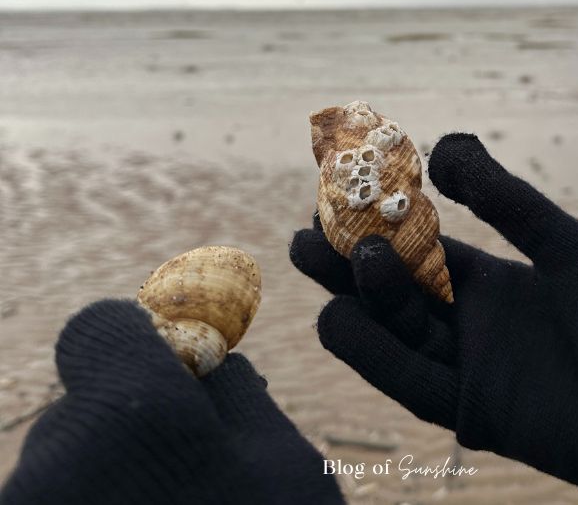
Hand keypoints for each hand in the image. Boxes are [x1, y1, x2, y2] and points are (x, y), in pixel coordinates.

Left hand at [0, 300, 342, 504]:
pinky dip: (100, 497)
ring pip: (67, 460)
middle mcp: (51, 465)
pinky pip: (58, 497)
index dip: (142, 340)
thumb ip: (233, 391)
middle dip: (135, 416)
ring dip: (115, 468)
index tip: (177, 375)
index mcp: (129, 418)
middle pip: (86, 402)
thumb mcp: (286, 464)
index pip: (97, 328)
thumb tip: (203, 353)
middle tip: (190, 462)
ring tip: (175, 500)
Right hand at [289, 133, 577, 503]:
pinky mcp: (468, 409)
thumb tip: (442, 145)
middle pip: (392, 289)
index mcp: (485, 282)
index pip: (417, 249)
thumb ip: (504, 198)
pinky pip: (409, 381)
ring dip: (357, 298)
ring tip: (324, 258)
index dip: (379, 224)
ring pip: (393, 331)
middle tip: (307, 231)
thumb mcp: (562, 243)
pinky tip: (336, 319)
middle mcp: (465, 323)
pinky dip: (371, 353)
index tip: (339, 193)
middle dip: (349, 261)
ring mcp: (463, 366)